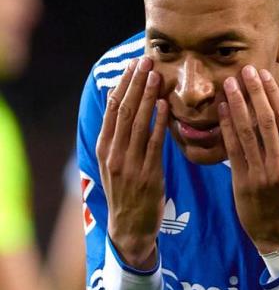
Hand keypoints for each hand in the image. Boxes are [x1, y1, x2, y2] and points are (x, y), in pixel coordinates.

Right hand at [96, 57, 167, 269]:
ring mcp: (129, 164)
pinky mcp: (148, 175)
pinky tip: (164, 106)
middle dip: (135, 83)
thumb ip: (119, 137)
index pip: (112, 109)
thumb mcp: (114, 163)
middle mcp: (113, 153)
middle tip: (145, 61)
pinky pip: (153, 144)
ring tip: (155, 75)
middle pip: (124, 111)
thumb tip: (125, 105)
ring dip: (147, 97)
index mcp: (104, 148)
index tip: (133, 65)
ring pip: (137, 124)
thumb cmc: (125, 191)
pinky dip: (158, 123)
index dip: (123, 85)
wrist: (129, 228)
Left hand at [218, 65, 278, 253]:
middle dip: (254, 93)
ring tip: (229, 84)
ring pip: (247, 132)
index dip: (273, 94)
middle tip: (245, 70)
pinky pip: (233, 149)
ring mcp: (260, 173)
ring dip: (238, 104)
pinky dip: (227, 127)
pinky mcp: (242, 181)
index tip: (263, 75)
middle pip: (266, 120)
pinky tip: (223, 109)